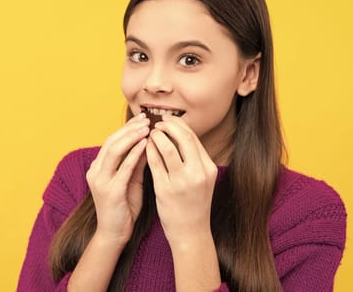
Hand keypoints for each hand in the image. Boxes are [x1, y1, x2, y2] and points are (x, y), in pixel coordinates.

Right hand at [86, 113, 150, 244]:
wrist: (114, 233)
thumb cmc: (124, 207)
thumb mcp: (131, 180)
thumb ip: (136, 163)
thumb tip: (148, 143)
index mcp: (98, 168)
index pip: (111, 141)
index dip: (127, 128)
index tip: (143, 119)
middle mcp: (95, 171)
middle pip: (111, 142)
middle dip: (129, 128)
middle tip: (146, 119)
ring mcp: (100, 181)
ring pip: (114, 150)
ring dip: (131, 137)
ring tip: (147, 127)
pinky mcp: (110, 191)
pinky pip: (123, 168)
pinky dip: (134, 154)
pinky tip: (145, 145)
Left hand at [145, 115, 218, 245]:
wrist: (190, 232)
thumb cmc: (194, 204)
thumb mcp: (202, 180)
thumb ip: (194, 159)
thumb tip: (181, 135)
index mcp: (209, 168)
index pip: (193, 137)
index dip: (179, 125)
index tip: (168, 120)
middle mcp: (198, 172)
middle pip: (183, 138)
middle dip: (168, 126)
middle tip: (157, 123)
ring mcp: (182, 181)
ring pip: (167, 147)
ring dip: (156, 136)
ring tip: (149, 133)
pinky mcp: (166, 189)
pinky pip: (154, 162)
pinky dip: (148, 151)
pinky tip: (144, 147)